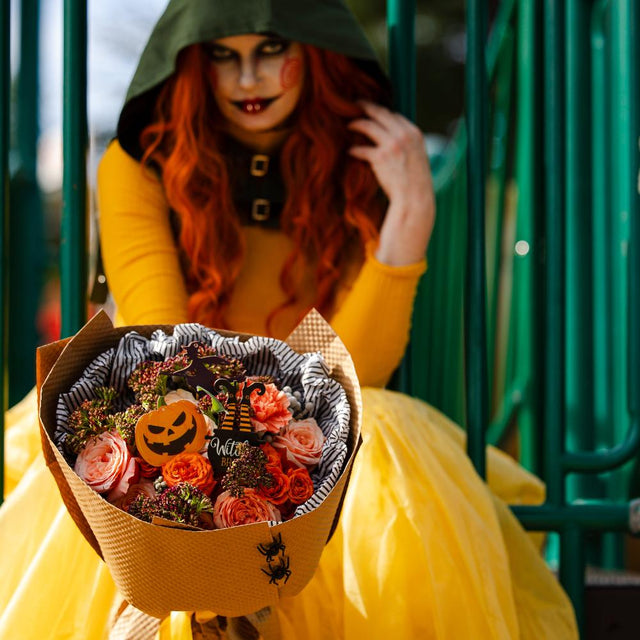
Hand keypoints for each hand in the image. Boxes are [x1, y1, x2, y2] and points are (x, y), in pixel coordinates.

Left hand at [348, 101, 434, 265]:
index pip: (394, 115)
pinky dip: (354, 150)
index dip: (381, 113)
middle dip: (366, 106)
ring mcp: (392, 145)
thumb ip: (407, 145)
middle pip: (380, 113)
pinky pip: (361, 149)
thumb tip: (393, 139)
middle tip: (355, 104)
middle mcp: (404, 135)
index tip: (373, 113)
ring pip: (368, 125)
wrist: (415, 199)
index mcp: (414, 133)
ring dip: (356, 123)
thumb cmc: (415, 183)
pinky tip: (350, 151)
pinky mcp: (380, 158)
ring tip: (348, 125)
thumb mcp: (418, 158)